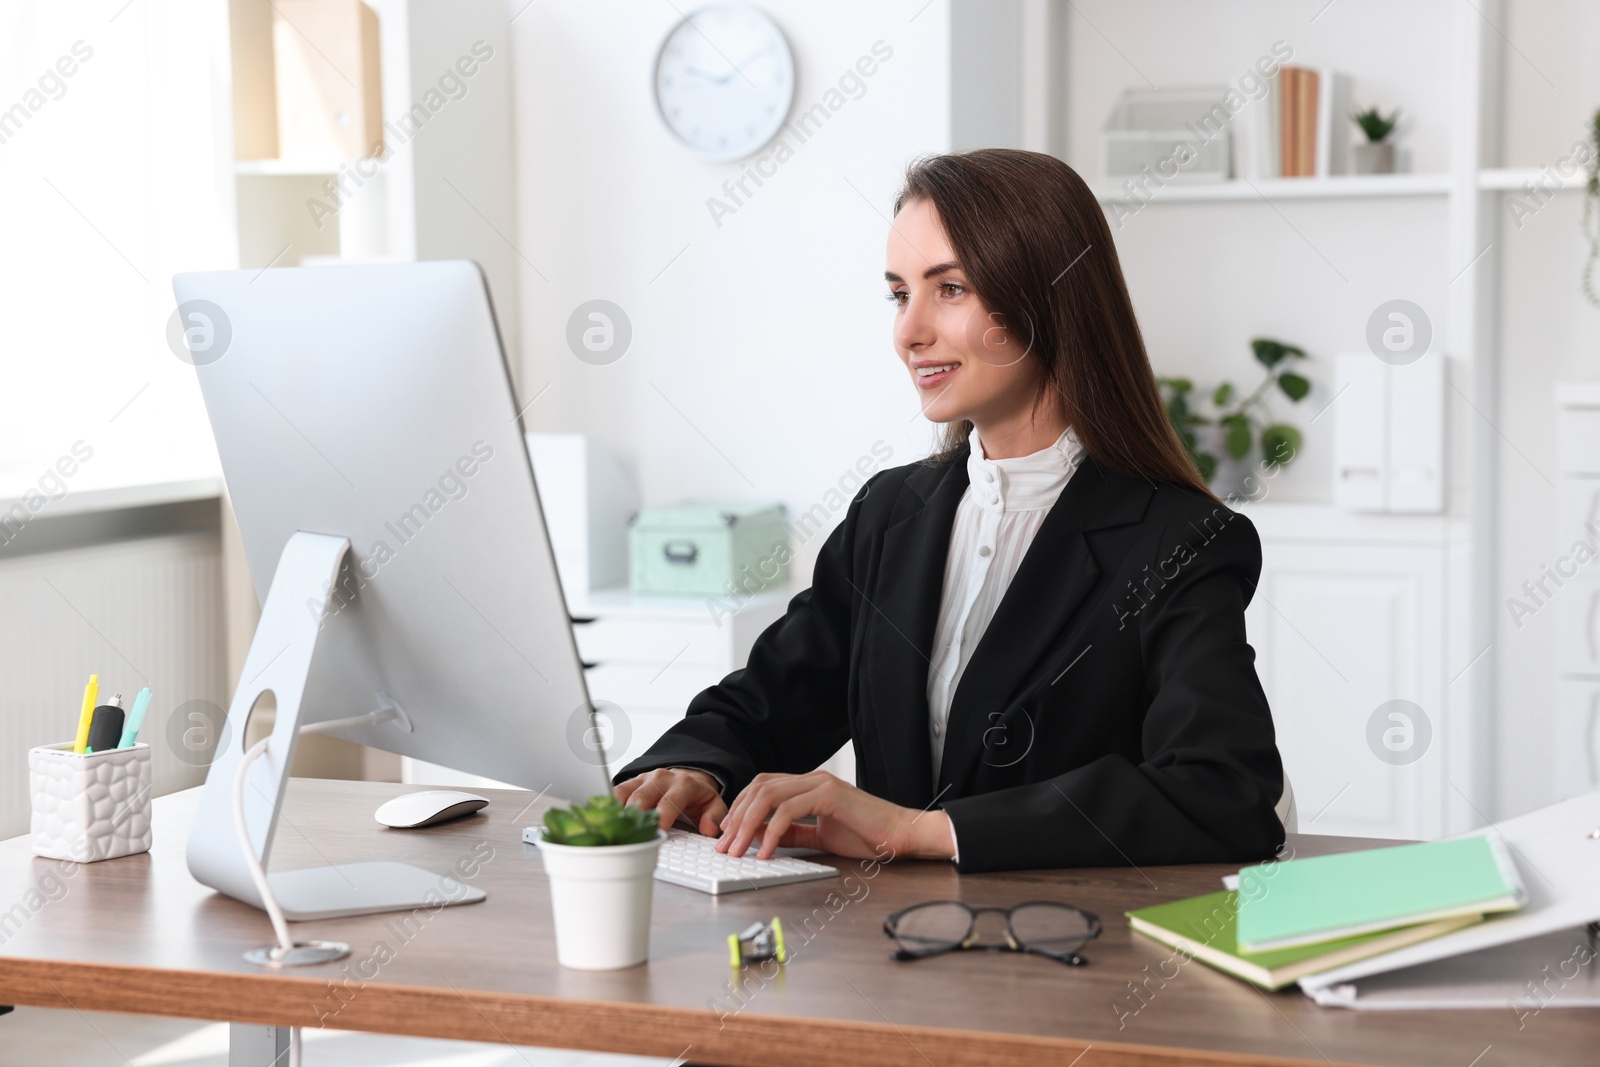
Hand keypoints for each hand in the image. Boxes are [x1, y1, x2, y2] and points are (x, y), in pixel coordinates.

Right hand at [614, 767, 726, 835]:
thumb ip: (714, 817)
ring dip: (618, 813)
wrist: (686, 778)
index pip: (670, 801)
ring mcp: (643, 779)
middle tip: (631, 837)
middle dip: (635, 817)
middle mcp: (661, 778)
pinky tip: (606, 821)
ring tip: (613, 831)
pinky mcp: (631, 782)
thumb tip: (709, 829)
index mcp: (683, 784)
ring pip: (624, 794)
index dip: (662, 816)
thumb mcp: (713, 805)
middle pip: (642, 797)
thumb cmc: (697, 797)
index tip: (657, 833)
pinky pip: (615, 792)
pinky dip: (609, 806)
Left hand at [716, 770, 954, 861]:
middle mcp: (812, 779)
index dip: (740, 808)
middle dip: (736, 816)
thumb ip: (794, 833)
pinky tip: (766, 851)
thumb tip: (763, 838)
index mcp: (809, 785)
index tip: (727, 834)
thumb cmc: (868, 835)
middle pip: (759, 787)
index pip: (762, 787)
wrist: (902, 835)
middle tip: (725, 846)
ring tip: (738, 850)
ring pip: (768, 794)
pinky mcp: (829, 795)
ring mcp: (821, 784)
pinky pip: (789, 809)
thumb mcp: (820, 836)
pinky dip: (772, 831)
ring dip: (747, 824)